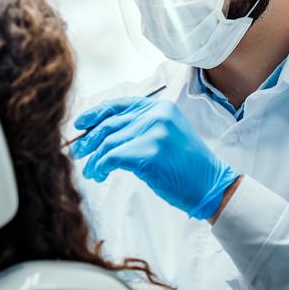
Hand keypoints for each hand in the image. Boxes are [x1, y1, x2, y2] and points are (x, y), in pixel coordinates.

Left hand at [71, 97, 239, 219]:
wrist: (210, 184)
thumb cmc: (187, 165)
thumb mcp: (168, 134)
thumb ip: (142, 127)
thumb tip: (104, 132)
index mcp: (160, 107)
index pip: (119, 105)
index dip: (95, 113)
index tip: (79, 124)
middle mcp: (156, 115)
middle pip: (110, 124)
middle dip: (89, 139)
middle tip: (78, 153)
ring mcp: (154, 132)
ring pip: (108, 142)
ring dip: (95, 159)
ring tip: (91, 172)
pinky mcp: (149, 153)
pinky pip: (112, 157)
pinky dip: (101, 167)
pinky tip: (100, 175)